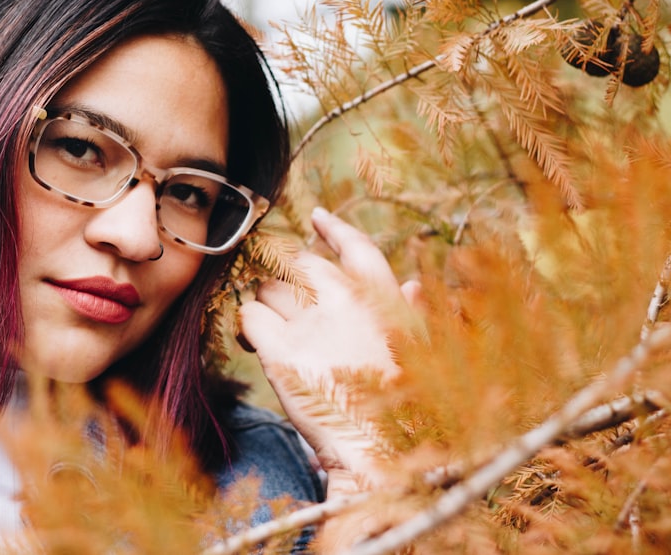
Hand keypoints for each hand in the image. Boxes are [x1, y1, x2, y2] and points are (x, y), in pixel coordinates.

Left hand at [239, 207, 422, 487]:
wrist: (383, 453)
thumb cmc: (409, 405)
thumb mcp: (421, 350)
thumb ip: (412, 313)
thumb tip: (412, 286)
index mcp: (383, 295)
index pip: (354, 244)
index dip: (332, 228)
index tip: (317, 218)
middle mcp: (344, 299)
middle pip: (298, 264)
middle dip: (287, 280)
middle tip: (284, 304)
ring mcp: (310, 323)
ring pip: (268, 288)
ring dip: (266, 304)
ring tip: (271, 331)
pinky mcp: (280, 353)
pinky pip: (249, 316)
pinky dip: (248, 326)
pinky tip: (256, 343)